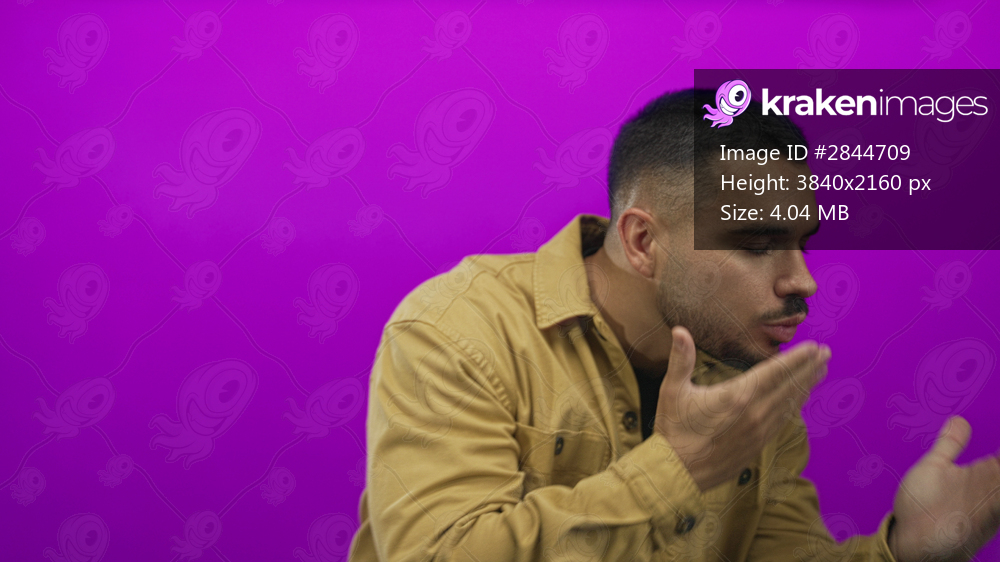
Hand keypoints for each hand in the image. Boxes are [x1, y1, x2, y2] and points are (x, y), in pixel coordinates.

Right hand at [653, 326, 828, 491]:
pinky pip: (783, 420)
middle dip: (809, 368)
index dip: (797, 358)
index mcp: (738, 395)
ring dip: (806, 386)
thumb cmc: (673, 430)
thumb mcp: (673, 390)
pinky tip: (799, 399)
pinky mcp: (758, 445)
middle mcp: (755, 413)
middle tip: (826, 353)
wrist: (677, 473)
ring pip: (790, 403)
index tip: (814, 346)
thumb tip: (679, 329)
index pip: (775, 372)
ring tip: (820, 371)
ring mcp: (759, 431)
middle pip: (789, 386)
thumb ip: (681, 359)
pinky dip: (795, 405)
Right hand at [890, 416, 999, 561]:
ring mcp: (995, 515)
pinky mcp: (988, 530)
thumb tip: (961, 420)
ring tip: (988, 475)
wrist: (920, 548)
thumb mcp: (931, 466)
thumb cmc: (923, 505)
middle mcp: (997, 496)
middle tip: (990, 462)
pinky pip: (997, 513)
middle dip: (996, 468)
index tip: (997, 434)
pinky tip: (986, 501)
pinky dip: (993, 504)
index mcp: (988, 475)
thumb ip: (950, 442)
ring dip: (994, 483)